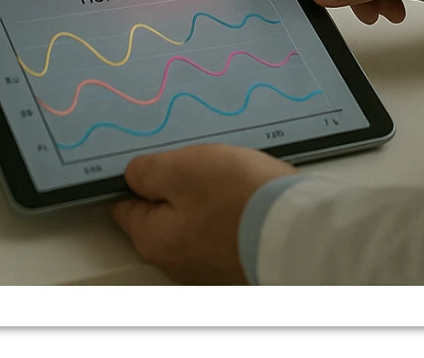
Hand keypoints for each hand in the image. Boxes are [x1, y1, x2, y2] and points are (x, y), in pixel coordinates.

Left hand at [110, 144, 295, 283]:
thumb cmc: (238, 198)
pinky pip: (221, 226)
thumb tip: (132, 176)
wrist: (298, 229)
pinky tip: (242, 191)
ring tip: (225, 173)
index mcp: (153, 240)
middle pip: (161, 212)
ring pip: (194, 218)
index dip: (136, 176)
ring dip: (204, 195)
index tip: (153, 159)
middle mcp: (176, 261)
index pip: (125, 205)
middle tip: (196, 162)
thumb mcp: (181, 168)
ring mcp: (208, 264)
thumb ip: (147, 171)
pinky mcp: (236, 258)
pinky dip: (227, 208)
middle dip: (174, 185)